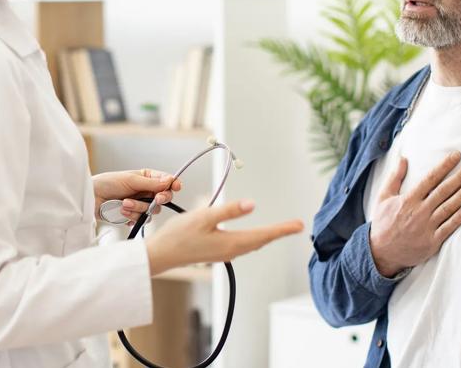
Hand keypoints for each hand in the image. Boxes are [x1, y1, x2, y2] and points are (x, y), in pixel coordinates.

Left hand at [92, 169, 182, 223]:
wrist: (91, 198)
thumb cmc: (107, 183)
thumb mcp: (130, 180)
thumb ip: (151, 183)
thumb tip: (169, 181)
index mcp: (147, 178)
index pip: (166, 182)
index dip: (173, 184)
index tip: (176, 187)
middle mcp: (146, 192)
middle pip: (164, 198)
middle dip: (159, 199)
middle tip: (156, 199)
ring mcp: (140, 205)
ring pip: (152, 211)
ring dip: (138, 207)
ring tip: (124, 203)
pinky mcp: (133, 217)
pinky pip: (142, 220)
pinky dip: (132, 216)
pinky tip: (121, 211)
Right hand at [144, 199, 303, 275]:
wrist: (161, 255)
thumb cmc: (179, 235)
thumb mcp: (204, 217)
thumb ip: (229, 211)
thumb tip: (253, 205)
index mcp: (232, 243)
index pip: (264, 235)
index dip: (282, 229)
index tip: (299, 225)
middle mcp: (232, 251)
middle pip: (261, 240)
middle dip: (278, 232)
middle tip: (295, 226)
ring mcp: (224, 253)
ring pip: (252, 244)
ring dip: (266, 236)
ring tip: (280, 230)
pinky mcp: (217, 252)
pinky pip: (242, 246)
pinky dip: (253, 239)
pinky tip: (254, 236)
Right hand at [368, 152, 460, 277]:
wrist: (381, 252)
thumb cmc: (383, 223)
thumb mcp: (383, 197)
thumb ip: (395, 177)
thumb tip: (403, 158)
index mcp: (408, 199)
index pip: (430, 179)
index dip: (444, 166)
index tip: (456, 156)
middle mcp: (419, 211)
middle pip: (443, 191)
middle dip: (459, 177)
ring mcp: (426, 227)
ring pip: (448, 208)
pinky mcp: (431, 242)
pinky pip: (448, 228)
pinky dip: (458, 219)